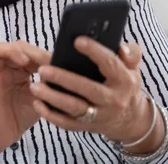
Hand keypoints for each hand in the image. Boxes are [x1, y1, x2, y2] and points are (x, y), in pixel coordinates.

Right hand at [0, 40, 50, 162]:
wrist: (6, 136)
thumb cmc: (23, 114)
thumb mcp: (41, 97)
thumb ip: (48, 83)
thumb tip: (63, 69)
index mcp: (19, 67)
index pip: (26, 50)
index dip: (38, 51)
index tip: (53, 59)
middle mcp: (5, 67)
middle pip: (9, 45)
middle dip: (25, 49)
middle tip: (39, 60)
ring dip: (7, 50)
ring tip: (22, 61)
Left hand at [29, 37, 164, 152]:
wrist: (130, 119)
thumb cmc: (125, 84)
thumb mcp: (132, 67)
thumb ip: (131, 53)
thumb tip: (122, 48)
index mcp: (124, 80)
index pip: (110, 64)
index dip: (94, 52)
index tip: (77, 41)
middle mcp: (113, 99)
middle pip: (88, 89)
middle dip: (64, 79)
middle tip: (43, 69)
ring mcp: (100, 115)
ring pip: (75, 108)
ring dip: (53, 98)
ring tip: (34, 86)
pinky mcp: (88, 127)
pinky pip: (68, 123)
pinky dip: (52, 115)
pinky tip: (37, 104)